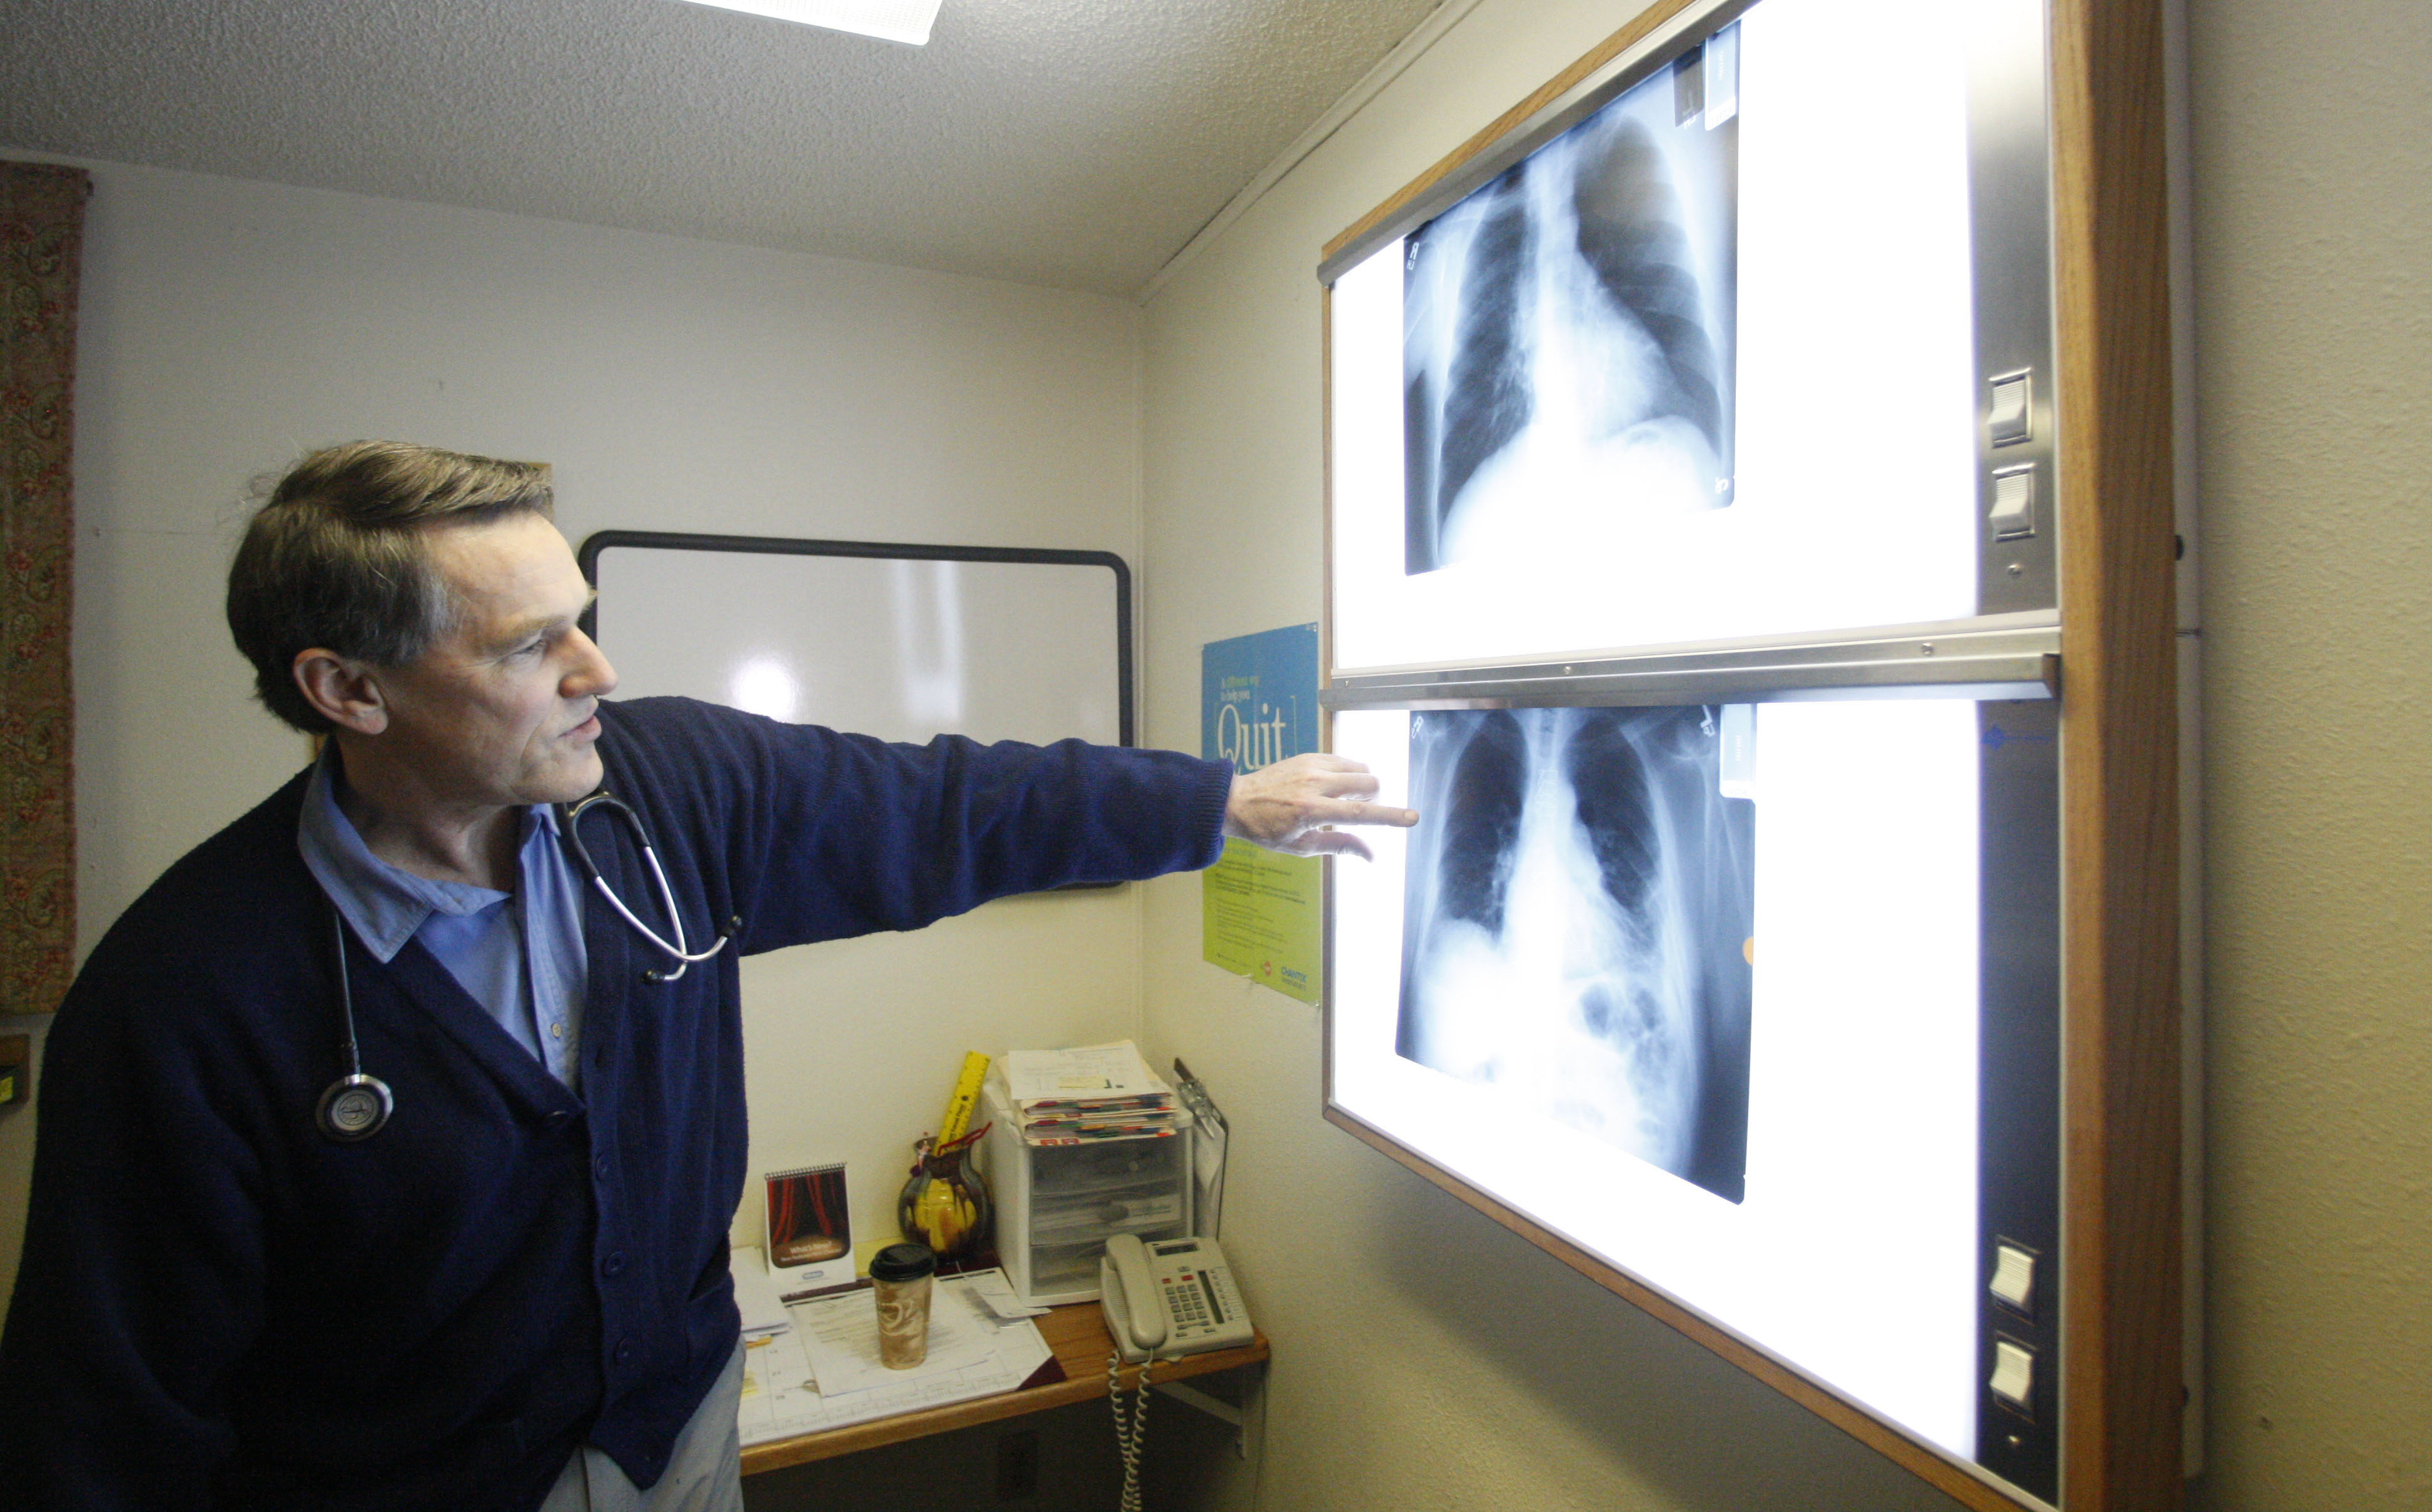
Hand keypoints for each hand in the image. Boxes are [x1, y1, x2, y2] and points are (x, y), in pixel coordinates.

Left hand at [1222, 753, 1417, 860]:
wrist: (1237, 801)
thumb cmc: (1268, 830)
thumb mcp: (1301, 847)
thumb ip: (1339, 846)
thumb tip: (1371, 856)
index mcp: (1311, 812)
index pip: (1360, 814)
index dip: (1390, 817)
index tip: (1412, 817)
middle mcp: (1314, 785)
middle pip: (1369, 783)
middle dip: (1372, 798)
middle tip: (1353, 810)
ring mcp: (1311, 766)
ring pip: (1360, 768)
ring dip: (1360, 784)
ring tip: (1339, 798)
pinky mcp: (1309, 755)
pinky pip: (1344, 760)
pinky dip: (1347, 773)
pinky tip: (1330, 786)